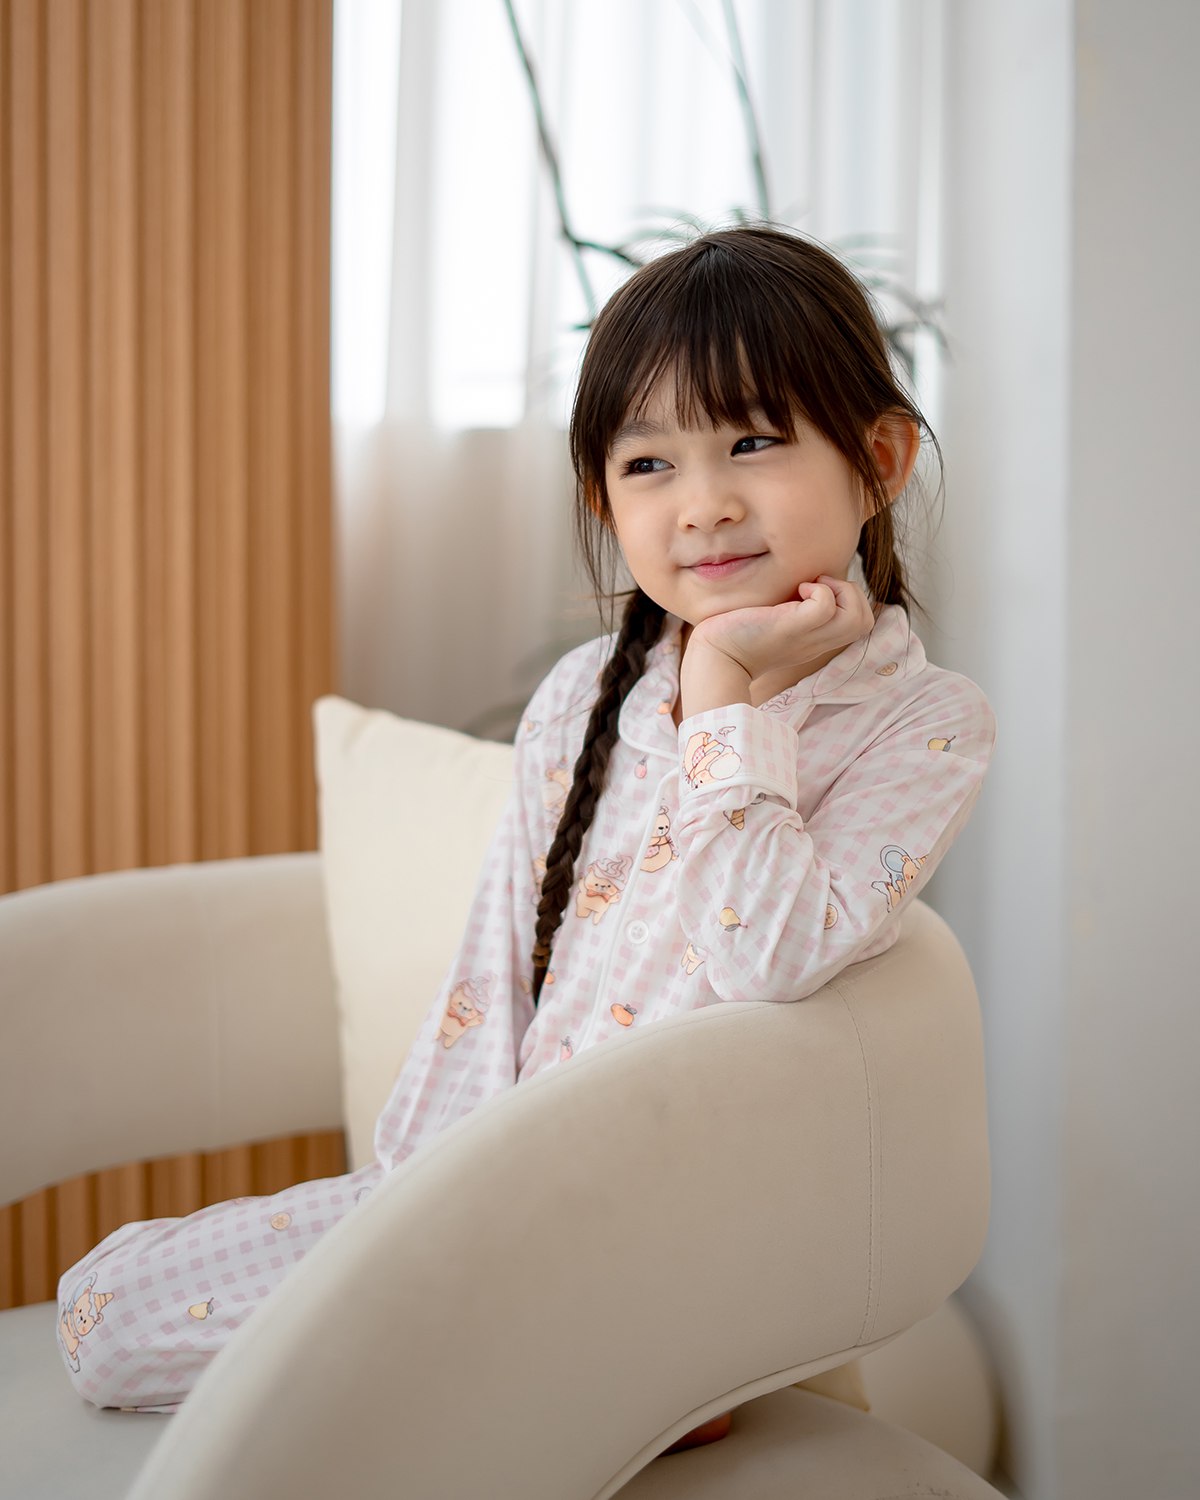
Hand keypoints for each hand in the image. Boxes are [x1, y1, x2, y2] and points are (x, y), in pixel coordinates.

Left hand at [687, 575, 876, 685]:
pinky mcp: (791, 628)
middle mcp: (817, 641)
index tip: (816, 590)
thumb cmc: (736, 634)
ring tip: (810, 587)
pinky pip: (826, 606)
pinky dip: (818, 590)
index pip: (859, 623)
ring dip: (841, 591)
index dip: (849, 599)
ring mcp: (807, 636)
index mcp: (816, 639)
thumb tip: (802, 577)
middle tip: (817, 586)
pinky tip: (794, 591)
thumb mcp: (774, 618)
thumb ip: (793, 605)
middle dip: (851, 593)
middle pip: (865, 621)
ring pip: (857, 616)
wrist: (714, 656)